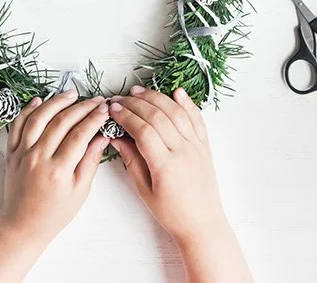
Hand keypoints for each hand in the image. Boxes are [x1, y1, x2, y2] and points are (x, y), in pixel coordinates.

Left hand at [0, 91, 110, 282]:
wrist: (23, 224)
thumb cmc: (55, 212)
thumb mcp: (80, 191)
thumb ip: (91, 161)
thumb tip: (102, 136)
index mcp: (58, 170)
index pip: (80, 134)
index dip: (93, 118)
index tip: (104, 109)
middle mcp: (38, 158)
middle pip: (61, 122)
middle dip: (81, 107)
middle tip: (94, 100)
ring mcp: (22, 153)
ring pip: (38, 117)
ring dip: (55, 102)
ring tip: (71, 94)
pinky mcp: (11, 151)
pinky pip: (17, 125)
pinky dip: (27, 110)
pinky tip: (39, 100)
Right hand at [109, 86, 251, 282]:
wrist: (202, 224)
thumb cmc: (171, 212)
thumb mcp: (143, 190)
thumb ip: (131, 160)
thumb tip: (116, 137)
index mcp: (166, 165)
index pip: (143, 130)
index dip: (125, 116)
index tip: (112, 110)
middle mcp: (183, 151)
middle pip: (158, 116)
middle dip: (135, 104)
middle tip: (119, 99)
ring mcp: (196, 147)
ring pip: (176, 112)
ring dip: (156, 97)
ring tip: (138, 91)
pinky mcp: (205, 146)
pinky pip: (197, 119)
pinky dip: (187, 103)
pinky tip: (176, 91)